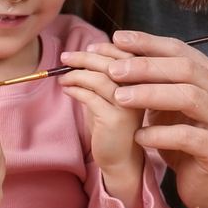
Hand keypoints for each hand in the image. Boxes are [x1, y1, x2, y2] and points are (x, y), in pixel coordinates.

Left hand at [58, 42, 145, 201]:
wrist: (120, 159)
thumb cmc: (112, 126)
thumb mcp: (109, 97)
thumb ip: (101, 78)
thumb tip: (79, 58)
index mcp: (145, 82)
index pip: (126, 55)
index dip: (105, 48)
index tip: (86, 48)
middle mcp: (142, 91)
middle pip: (113, 63)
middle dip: (86, 57)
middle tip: (66, 57)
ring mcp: (129, 105)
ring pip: (101, 78)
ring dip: (77, 73)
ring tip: (62, 76)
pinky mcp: (115, 119)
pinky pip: (91, 96)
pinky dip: (76, 89)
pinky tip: (67, 89)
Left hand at [85, 29, 207, 207]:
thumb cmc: (187, 142)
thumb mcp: (172, 107)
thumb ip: (157, 83)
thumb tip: (117, 56)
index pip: (182, 50)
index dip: (149, 42)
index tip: (117, 39)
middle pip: (186, 69)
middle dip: (146, 66)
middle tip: (113, 69)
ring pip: (188, 96)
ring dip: (151, 94)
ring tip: (120, 98)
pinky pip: (186, 136)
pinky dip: (159, 134)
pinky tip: (138, 136)